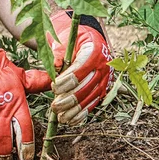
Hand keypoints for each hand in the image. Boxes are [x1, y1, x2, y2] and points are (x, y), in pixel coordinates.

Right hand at [0, 19, 50, 159]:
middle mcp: (0, 112)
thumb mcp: (21, 76)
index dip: (26, 147)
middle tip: (4, 158)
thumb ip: (37, 83)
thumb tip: (55, 81)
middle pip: (2, 143)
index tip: (26, 155)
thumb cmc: (0, 69)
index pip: (24, 133)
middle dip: (4, 154)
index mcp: (16, 105)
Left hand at [47, 10, 113, 125]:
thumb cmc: (74, 39)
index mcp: (94, 52)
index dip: (66, 81)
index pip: (79, 70)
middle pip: (85, 88)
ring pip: (89, 99)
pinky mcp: (102, 89)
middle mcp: (102, 67)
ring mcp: (104, 80)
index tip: (53, 87)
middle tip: (54, 106)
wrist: (89, 41)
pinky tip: (71, 121)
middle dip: (68, 99)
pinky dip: (82, 114)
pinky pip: (93, 104)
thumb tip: (56, 65)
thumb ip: (59, 50)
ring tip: (60, 117)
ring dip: (74, 110)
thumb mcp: (66, 39)